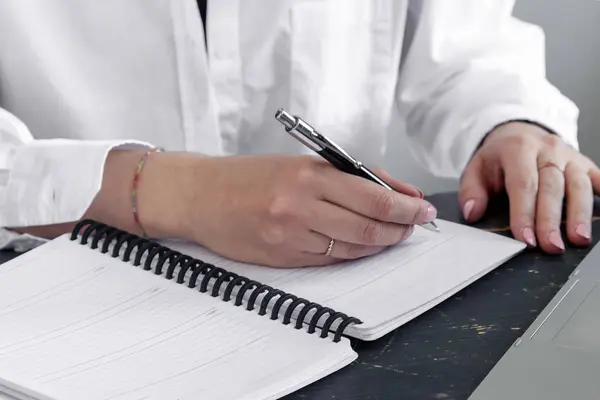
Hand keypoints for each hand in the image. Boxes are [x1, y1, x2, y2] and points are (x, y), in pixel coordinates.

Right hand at [175, 155, 436, 266]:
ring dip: (379, 243)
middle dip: (400, 229)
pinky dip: (351, 253)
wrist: (201, 195)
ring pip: (352, 247)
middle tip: (414, 226)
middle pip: (369, 226)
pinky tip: (360, 245)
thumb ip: (350, 176)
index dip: (406, 207)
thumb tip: (397, 191)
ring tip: (392, 235)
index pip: (373, 197)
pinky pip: (329, 260)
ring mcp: (291, 235)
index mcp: (308, 175)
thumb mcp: (301, 164)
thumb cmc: (249, 176)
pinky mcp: (283, 257)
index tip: (423, 209)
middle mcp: (301, 206)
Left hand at [459, 122, 599, 253]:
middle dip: (551, 220)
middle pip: (552, 187)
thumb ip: (471, 191)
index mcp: (517, 149)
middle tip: (551, 246)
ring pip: (578, 185)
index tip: (525, 238)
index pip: (522, 184)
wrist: (519, 133)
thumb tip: (472, 213)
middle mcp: (547, 149)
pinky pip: (598, 178)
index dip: (524, 213)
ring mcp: (569, 156)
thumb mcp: (476, 169)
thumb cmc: (498, 158)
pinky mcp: (585, 164)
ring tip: (578, 239)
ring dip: (579, 214)